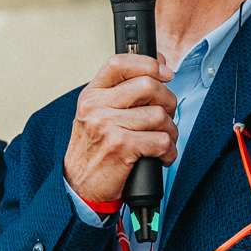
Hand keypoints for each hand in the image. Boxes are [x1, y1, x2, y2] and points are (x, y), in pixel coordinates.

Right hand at [63, 54, 178, 206]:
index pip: (120, 63)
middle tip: (165, 115)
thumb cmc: (95, 151)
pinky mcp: (121, 146)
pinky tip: (160, 157)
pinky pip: (162, 140)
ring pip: (159, 115)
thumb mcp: (98, 115)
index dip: (149, 63)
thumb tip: (158, 67)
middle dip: (167, 101)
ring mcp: (107, 125)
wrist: (80, 186)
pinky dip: (168, 152)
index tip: (166, 73)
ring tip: (162, 141)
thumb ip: (122, 93)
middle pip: (148, 85)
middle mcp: (96, 107)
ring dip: (170, 131)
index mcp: (91, 95)